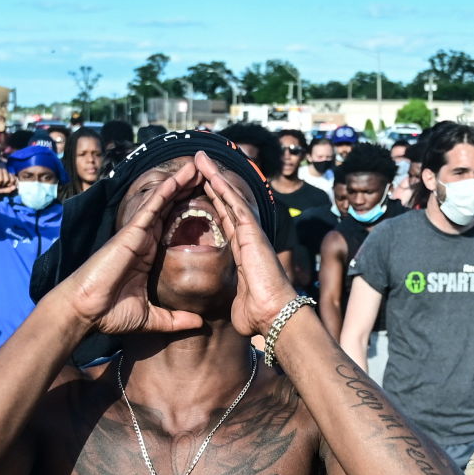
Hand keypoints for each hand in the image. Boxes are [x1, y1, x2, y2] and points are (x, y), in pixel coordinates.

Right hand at [0, 168, 16, 194]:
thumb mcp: (2, 190)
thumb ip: (8, 189)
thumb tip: (14, 187)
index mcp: (7, 174)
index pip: (13, 179)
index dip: (10, 184)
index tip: (5, 186)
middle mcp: (4, 171)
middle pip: (7, 179)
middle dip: (3, 185)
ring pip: (2, 179)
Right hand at [58, 160, 203, 334]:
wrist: (86, 312)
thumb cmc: (110, 313)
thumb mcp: (151, 318)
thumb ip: (175, 319)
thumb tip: (199, 324)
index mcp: (148, 256)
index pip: (172, 228)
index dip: (187, 213)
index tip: (205, 202)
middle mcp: (143, 241)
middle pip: (170, 209)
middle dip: (186, 191)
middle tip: (207, 174)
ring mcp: (137, 234)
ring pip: (162, 202)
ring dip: (180, 183)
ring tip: (198, 166)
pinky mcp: (131, 232)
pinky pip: (152, 207)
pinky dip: (166, 191)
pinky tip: (180, 177)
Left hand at [195, 151, 295, 335]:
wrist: (274, 316)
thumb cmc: (257, 314)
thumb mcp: (239, 302)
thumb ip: (236, 299)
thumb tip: (235, 311)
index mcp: (242, 252)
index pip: (226, 220)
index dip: (215, 202)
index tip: (203, 187)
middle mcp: (247, 239)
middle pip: (227, 203)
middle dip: (213, 182)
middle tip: (200, 163)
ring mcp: (251, 234)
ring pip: (230, 198)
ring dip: (215, 176)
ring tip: (201, 158)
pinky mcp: (252, 234)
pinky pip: (235, 205)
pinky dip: (223, 188)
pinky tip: (211, 173)